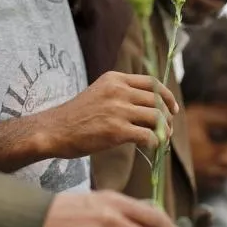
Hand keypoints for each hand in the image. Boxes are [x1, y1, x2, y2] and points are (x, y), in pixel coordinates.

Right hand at [41, 71, 178, 158]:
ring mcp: (118, 110)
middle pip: (157, 101)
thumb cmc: (76, 116)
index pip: (152, 83)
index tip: (172, 109)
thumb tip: (151, 107)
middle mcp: (118, 91)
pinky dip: (154, 142)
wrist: (54, 130)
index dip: (167, 96)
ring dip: (164, 130)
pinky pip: (148, 135)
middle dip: (167, 116)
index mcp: (115, 79)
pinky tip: (150, 146)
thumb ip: (122, 94)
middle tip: (168, 129)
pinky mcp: (116, 130)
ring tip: (162, 139)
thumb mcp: (99, 93)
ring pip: (156, 118)